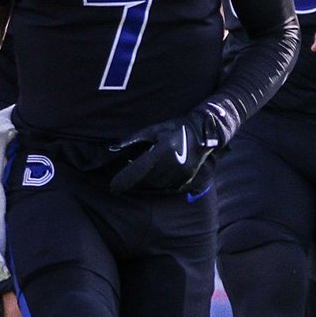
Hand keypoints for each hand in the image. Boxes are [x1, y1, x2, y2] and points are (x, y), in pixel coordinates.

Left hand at [110, 103, 233, 193]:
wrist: (203, 132)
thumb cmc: (175, 128)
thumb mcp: (153, 130)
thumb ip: (133, 139)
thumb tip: (113, 148)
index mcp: (162, 152)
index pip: (137, 171)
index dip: (123, 180)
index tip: (113, 187)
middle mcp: (171, 166)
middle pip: (145, 180)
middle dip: (133, 181)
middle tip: (124, 178)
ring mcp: (180, 174)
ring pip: (155, 186)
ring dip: (144, 184)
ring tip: (138, 176)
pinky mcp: (186, 179)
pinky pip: (166, 188)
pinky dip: (156, 186)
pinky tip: (151, 181)